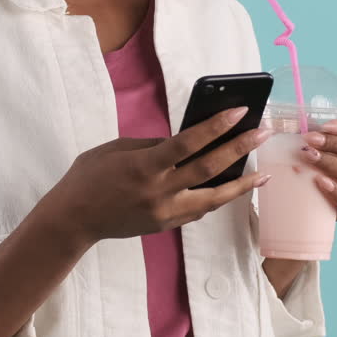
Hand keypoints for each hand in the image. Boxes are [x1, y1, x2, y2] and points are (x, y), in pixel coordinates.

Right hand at [45, 107, 272, 244]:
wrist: (73, 219)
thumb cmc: (89, 177)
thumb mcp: (117, 149)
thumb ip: (152, 145)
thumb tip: (185, 142)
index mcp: (144, 166)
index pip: (188, 143)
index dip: (215, 127)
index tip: (239, 111)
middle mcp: (159, 191)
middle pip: (208, 169)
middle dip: (239, 149)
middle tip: (262, 134)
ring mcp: (164, 212)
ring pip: (213, 198)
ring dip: (240, 185)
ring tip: (263, 174)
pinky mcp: (165, 225)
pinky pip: (198, 210)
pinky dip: (215, 198)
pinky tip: (230, 189)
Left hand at [299, 118, 336, 220]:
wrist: (305, 200)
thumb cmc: (308, 167)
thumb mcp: (308, 147)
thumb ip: (303, 134)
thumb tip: (283, 122)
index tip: (326, 125)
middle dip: (336, 142)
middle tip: (311, 139)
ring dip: (330, 162)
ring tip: (309, 156)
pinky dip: (335, 191)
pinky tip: (320, 181)